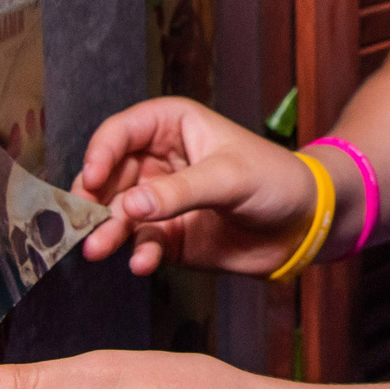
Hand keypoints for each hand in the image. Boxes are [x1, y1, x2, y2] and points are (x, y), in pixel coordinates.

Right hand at [76, 98, 319, 276]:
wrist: (306, 224)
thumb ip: (178, 193)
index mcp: (172, 125)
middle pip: (110, 176)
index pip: (121, 132)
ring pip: (119, 213)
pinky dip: (137, 253)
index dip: (100, 154)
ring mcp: (161, 200)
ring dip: (108, 232)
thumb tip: (128, 206)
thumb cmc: (275, 180)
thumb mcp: (228, 178)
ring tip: (99, 250)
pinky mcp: (169, 236)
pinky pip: (141, 243)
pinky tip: (142, 263)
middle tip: (83, 224)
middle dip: (95, 201)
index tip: (91, 180)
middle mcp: (159, 160)